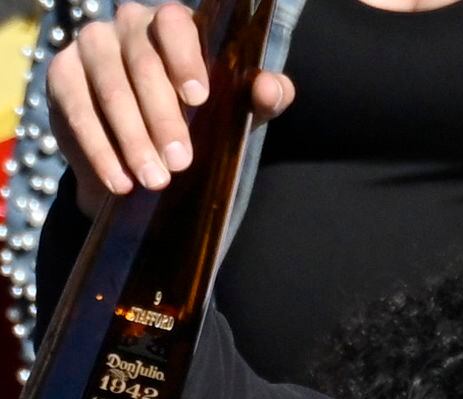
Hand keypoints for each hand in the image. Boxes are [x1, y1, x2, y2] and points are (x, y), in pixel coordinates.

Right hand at [47, 1, 294, 216]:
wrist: (146, 150)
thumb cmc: (200, 120)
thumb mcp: (236, 112)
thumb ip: (261, 99)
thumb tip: (272, 89)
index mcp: (172, 26)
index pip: (175, 23)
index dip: (185, 58)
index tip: (198, 99)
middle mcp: (127, 25)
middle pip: (142, 64)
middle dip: (163, 117)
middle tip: (181, 162)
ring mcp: (90, 47)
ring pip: (109, 88)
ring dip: (132, 138)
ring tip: (155, 180)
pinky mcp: (62, 77)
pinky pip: (78, 112)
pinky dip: (101, 151)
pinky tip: (120, 182)